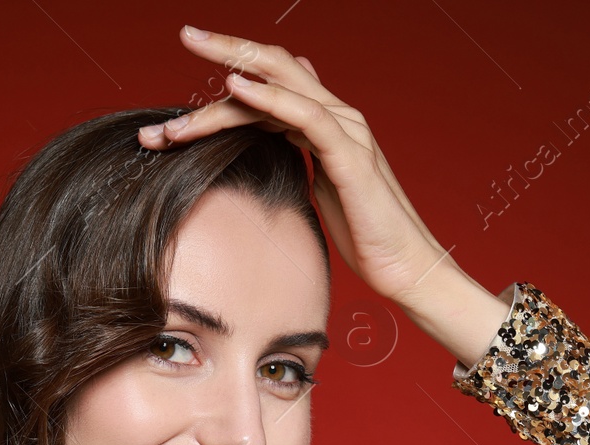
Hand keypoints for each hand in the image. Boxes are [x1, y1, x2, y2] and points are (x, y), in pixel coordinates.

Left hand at [138, 26, 485, 329]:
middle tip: (185, 33)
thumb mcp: (318, 187)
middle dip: (227, 48)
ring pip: (281, 87)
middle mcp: (335, 115)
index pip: (271, 79)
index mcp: (323, 123)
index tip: (188, 58)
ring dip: (227, 87)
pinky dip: (270, 97)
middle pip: (275, 65)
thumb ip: (295, 154)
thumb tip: (272, 131)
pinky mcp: (350, 155)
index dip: (230, 65)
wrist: (404, 266)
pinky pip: (306, 115)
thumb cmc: (362, 234)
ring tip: (185, 99)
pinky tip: (235, 87)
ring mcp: (345, 130)